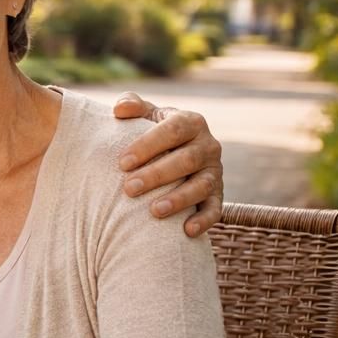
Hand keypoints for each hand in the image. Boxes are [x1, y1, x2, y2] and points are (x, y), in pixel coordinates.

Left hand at [112, 93, 223, 236]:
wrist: (176, 153)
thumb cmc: (154, 134)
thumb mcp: (146, 116)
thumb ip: (133, 106)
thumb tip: (120, 109)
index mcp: (191, 122)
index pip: (172, 130)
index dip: (148, 145)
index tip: (122, 163)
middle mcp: (208, 146)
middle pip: (186, 160)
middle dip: (156, 175)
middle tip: (128, 189)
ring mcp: (216, 172)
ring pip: (202, 186)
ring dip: (179, 199)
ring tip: (154, 211)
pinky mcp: (218, 195)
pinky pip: (216, 209)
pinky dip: (204, 220)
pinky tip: (186, 231)